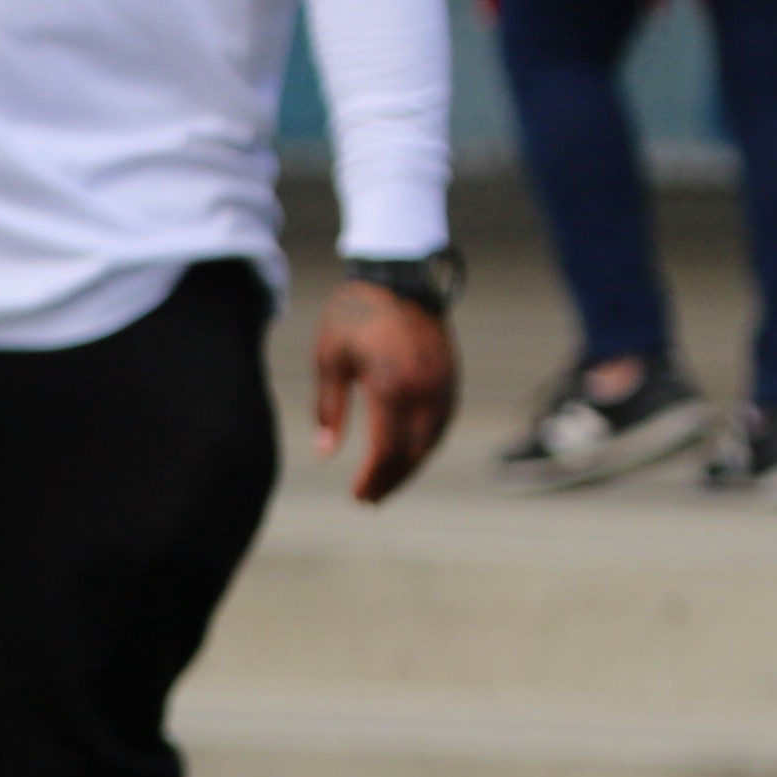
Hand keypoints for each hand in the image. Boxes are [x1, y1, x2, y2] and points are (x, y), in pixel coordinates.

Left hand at [310, 285, 459, 505]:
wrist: (399, 276)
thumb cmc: (355, 315)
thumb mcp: (330, 359)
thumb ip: (329, 409)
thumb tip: (325, 454)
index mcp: (392, 387)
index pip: (387, 450)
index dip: (374, 479)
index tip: (357, 496)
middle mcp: (424, 391)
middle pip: (413, 454)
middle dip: (392, 481)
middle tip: (369, 500)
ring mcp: (443, 385)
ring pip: (432, 442)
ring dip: (410, 468)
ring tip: (386, 484)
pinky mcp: (451, 378)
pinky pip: (442, 424)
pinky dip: (425, 446)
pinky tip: (407, 455)